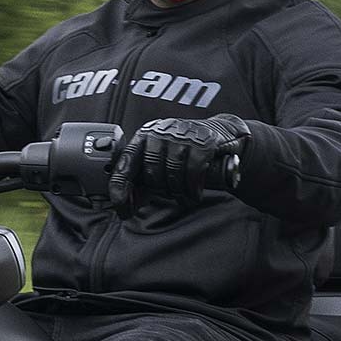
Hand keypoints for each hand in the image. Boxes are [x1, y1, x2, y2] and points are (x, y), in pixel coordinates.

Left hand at [115, 113, 251, 209]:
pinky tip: (195, 191)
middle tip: (171, 194)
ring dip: (178, 191)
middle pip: (151, 172)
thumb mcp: (160, 168)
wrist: (220, 137)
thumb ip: (141, 186)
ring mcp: (180, 134)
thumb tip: (124, 208)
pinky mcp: (202, 141)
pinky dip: (193, 187)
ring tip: (184, 194)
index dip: (120, 188)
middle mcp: (159, 132)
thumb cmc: (185, 155)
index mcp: (143, 137)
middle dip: (161, 190)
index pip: (125, 163)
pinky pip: (192, 171)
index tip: (122, 208)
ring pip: (172, 173)